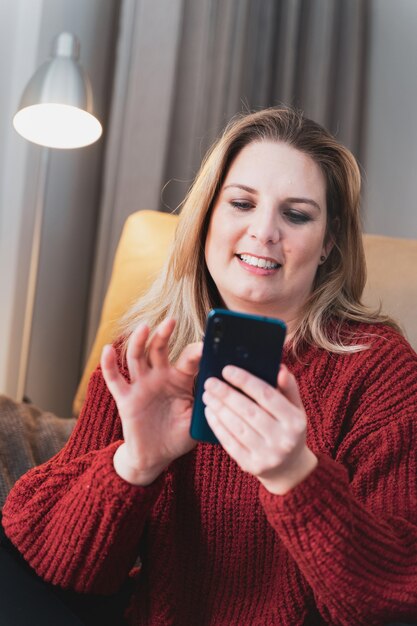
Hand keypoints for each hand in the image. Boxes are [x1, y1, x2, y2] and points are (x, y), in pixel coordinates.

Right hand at [101, 319, 201, 485]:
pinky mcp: (125, 399)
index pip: (187, 360)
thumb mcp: (197, 418)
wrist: (156, 457)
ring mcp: (141, 386)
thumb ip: (206, 402)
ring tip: (144, 327)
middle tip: (171, 321)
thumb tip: (221, 386)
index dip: (196, 352)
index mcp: (180, 380)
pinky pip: (115, 379)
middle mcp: (159, 377)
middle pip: (159, 349)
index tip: (206, 345)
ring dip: (139, 341)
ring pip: (137, 358)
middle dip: (164, 334)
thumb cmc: (179, 435)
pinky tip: (108, 349)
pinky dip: (109, 364)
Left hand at [203, 364, 316, 493]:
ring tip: (207, 395)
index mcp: (295, 421)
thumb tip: (280, 368)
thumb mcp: (295, 408)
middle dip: (226, 394)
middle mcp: (283, 440)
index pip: (267, 395)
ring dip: (219, 409)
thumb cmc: (288, 429)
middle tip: (210, 382)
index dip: (245, 381)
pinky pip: (230, 443)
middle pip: (249, 411)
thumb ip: (288, 388)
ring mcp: (267, 455)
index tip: (227, 369)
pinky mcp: (252, 465)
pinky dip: (217, 426)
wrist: (288, 468)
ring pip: (237, 427)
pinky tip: (209, 412)